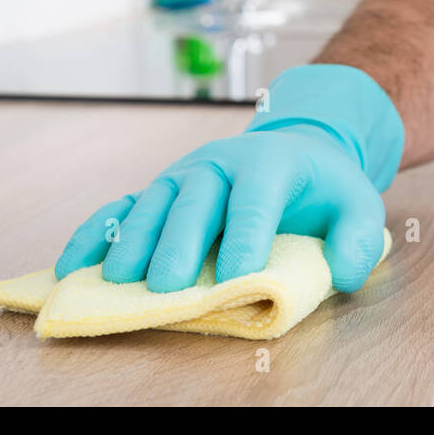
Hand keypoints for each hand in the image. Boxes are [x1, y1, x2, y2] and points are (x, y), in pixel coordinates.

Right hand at [55, 64, 403, 292]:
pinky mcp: (157, 191)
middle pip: (195, 201)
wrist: (297, 148)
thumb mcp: (358, 203)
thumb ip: (361, 237)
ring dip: (135, 241)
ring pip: (153, 203)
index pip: (255, 201)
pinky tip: (72, 266)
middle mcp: (219, 163)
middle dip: (180, 243)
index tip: (236, 278)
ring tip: (118, 281)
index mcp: (268, 164)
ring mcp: (182, 174)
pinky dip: (96, 234)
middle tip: (169, 286)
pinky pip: (121, 209)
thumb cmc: (324, 187)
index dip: (246, 238)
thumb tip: (347, 272)